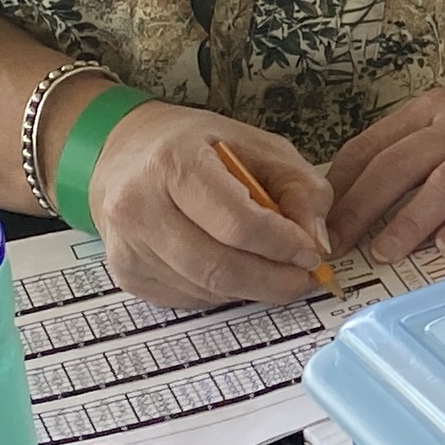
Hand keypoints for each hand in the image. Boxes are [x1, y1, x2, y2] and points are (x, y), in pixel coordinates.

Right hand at [80, 104, 336, 310]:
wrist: (126, 152)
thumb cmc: (198, 146)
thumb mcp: (259, 146)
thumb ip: (300, 187)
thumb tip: (318, 240)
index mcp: (172, 163)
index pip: (237, 224)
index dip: (284, 246)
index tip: (312, 252)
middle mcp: (138, 207)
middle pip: (220, 268)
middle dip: (274, 281)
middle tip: (304, 277)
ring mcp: (127, 246)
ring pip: (206, 290)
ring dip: (252, 288)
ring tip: (274, 269)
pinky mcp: (127, 274)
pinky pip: (189, 298)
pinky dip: (223, 292)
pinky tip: (234, 267)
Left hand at [324, 41, 444, 263]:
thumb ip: (423, 138)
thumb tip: (372, 187)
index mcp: (437, 105)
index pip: (373, 144)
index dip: (340, 186)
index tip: (317, 221)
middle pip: (400, 164)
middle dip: (361, 209)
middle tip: (337, 248)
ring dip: (412, 218)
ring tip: (386, 253)